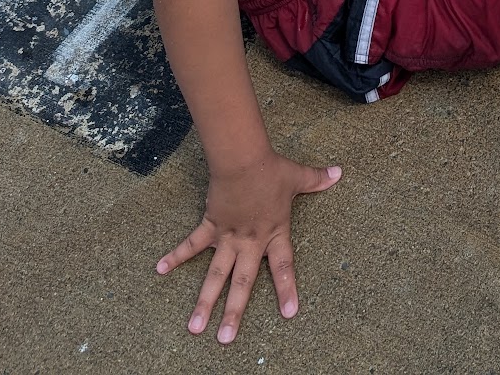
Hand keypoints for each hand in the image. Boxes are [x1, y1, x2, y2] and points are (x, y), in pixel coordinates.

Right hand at [157, 152, 341, 342]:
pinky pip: (191, 244)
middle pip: (242, 282)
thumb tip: (340, 172)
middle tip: (225, 340)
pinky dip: (175, 256)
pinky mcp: (211, 225)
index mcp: (274, 233)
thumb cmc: (271, 168)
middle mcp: (250, 241)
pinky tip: (159, 269)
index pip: (284, 266)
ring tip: (194, 327)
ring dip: (204, 301)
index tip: (289, 314)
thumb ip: (317, 180)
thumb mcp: (297, 176)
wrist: (243, 158)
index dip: (287, 289)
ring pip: (215, 275)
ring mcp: (228, 236)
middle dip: (234, 313)